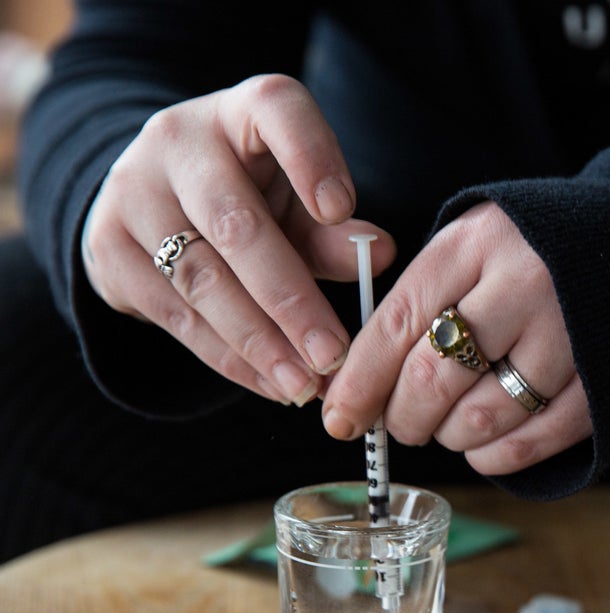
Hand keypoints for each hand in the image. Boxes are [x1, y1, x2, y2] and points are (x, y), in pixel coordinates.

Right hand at [80, 74, 395, 405]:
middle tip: (333, 354)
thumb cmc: (255, 196)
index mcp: (243, 111)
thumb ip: (334, 231)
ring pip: (201, 279)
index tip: (340, 209)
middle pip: (237, 224)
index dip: (310, 157)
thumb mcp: (298, 202)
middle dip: (290, 299)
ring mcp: (132, 192)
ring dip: (259, 342)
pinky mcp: (109, 249)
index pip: (276, 110)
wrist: (157, 199)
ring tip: (305, 385)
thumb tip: (380, 253)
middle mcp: (179, 140)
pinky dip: (229, 358)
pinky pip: (175, 315)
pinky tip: (269, 384)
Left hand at [321, 202, 591, 475]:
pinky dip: (498, 457)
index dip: (360, 381)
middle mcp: (523, 283)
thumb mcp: (478, 245)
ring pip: (479, 417)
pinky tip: (485, 450)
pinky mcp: (604, 377)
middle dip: (401, 418)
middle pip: (432, 377)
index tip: (340, 418)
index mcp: (477, 242)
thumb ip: (424, 298)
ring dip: (450, 438)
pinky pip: (534, 439)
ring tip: (448, 428)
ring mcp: (568, 333)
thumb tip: (356, 383)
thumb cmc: (541, 255)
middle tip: (398, 427)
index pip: (397, 322)